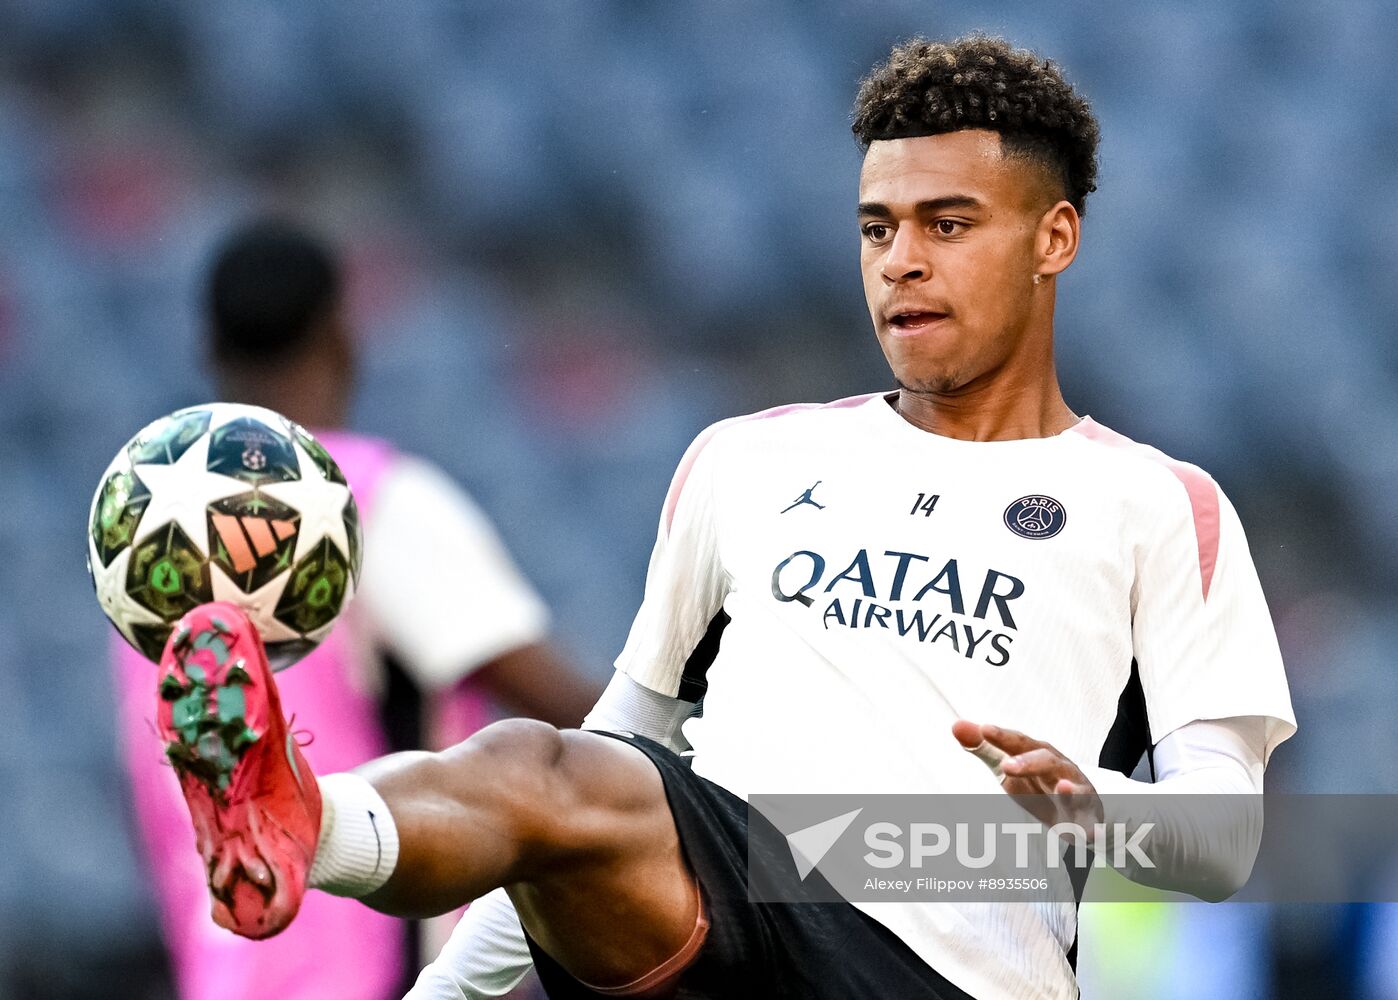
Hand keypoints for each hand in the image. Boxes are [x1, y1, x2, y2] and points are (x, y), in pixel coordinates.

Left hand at [951, 720, 1102, 829]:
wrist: (1076, 809)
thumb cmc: (1037, 783)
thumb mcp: (1009, 766)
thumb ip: (983, 748)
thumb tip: (956, 725)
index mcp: (1038, 752)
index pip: (1019, 742)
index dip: (1003, 736)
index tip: (984, 730)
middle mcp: (1060, 768)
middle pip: (1046, 760)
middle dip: (1029, 762)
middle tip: (1006, 766)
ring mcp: (1078, 791)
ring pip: (1076, 789)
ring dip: (1070, 790)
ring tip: (1063, 789)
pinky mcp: (1089, 817)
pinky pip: (1091, 823)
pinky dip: (1090, 828)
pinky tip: (1088, 834)